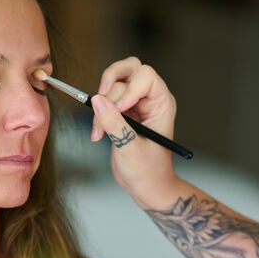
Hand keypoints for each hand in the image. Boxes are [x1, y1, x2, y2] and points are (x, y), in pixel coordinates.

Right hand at [91, 57, 178, 208]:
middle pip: (128, 70)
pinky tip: (98, 135)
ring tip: (100, 132)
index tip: (120, 108)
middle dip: (111, 86)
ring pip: (112, 85)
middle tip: (101, 102)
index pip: (145, 76)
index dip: (129, 88)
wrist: (146, 187)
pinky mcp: (120, 113)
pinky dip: (97, 116)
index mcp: (161, 103)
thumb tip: (97, 101)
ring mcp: (134, 105)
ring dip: (101, 106)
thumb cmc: (149, 172)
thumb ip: (115, 124)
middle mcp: (148, 99)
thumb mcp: (131, 149)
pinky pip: (104, 102)